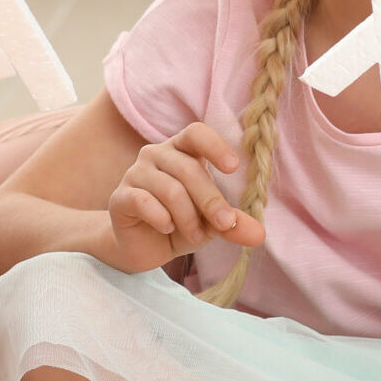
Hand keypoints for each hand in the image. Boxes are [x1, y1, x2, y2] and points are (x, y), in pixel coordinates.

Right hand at [104, 122, 264, 273]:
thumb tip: (259, 234)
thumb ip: (233, 224)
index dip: (214, 145)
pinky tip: (167, 228)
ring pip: (170, 189)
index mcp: (182, 151)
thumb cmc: (181, 225)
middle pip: (189, 169)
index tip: (233, 168)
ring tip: (196, 236)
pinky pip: (144, 202)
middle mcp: (157, 154)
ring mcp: (135, 173)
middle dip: (211, 200)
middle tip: (224, 224)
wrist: (144, 248)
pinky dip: (162, 218)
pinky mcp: (120, 196)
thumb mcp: (212, 224)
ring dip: (188, 217)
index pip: (196, 133)